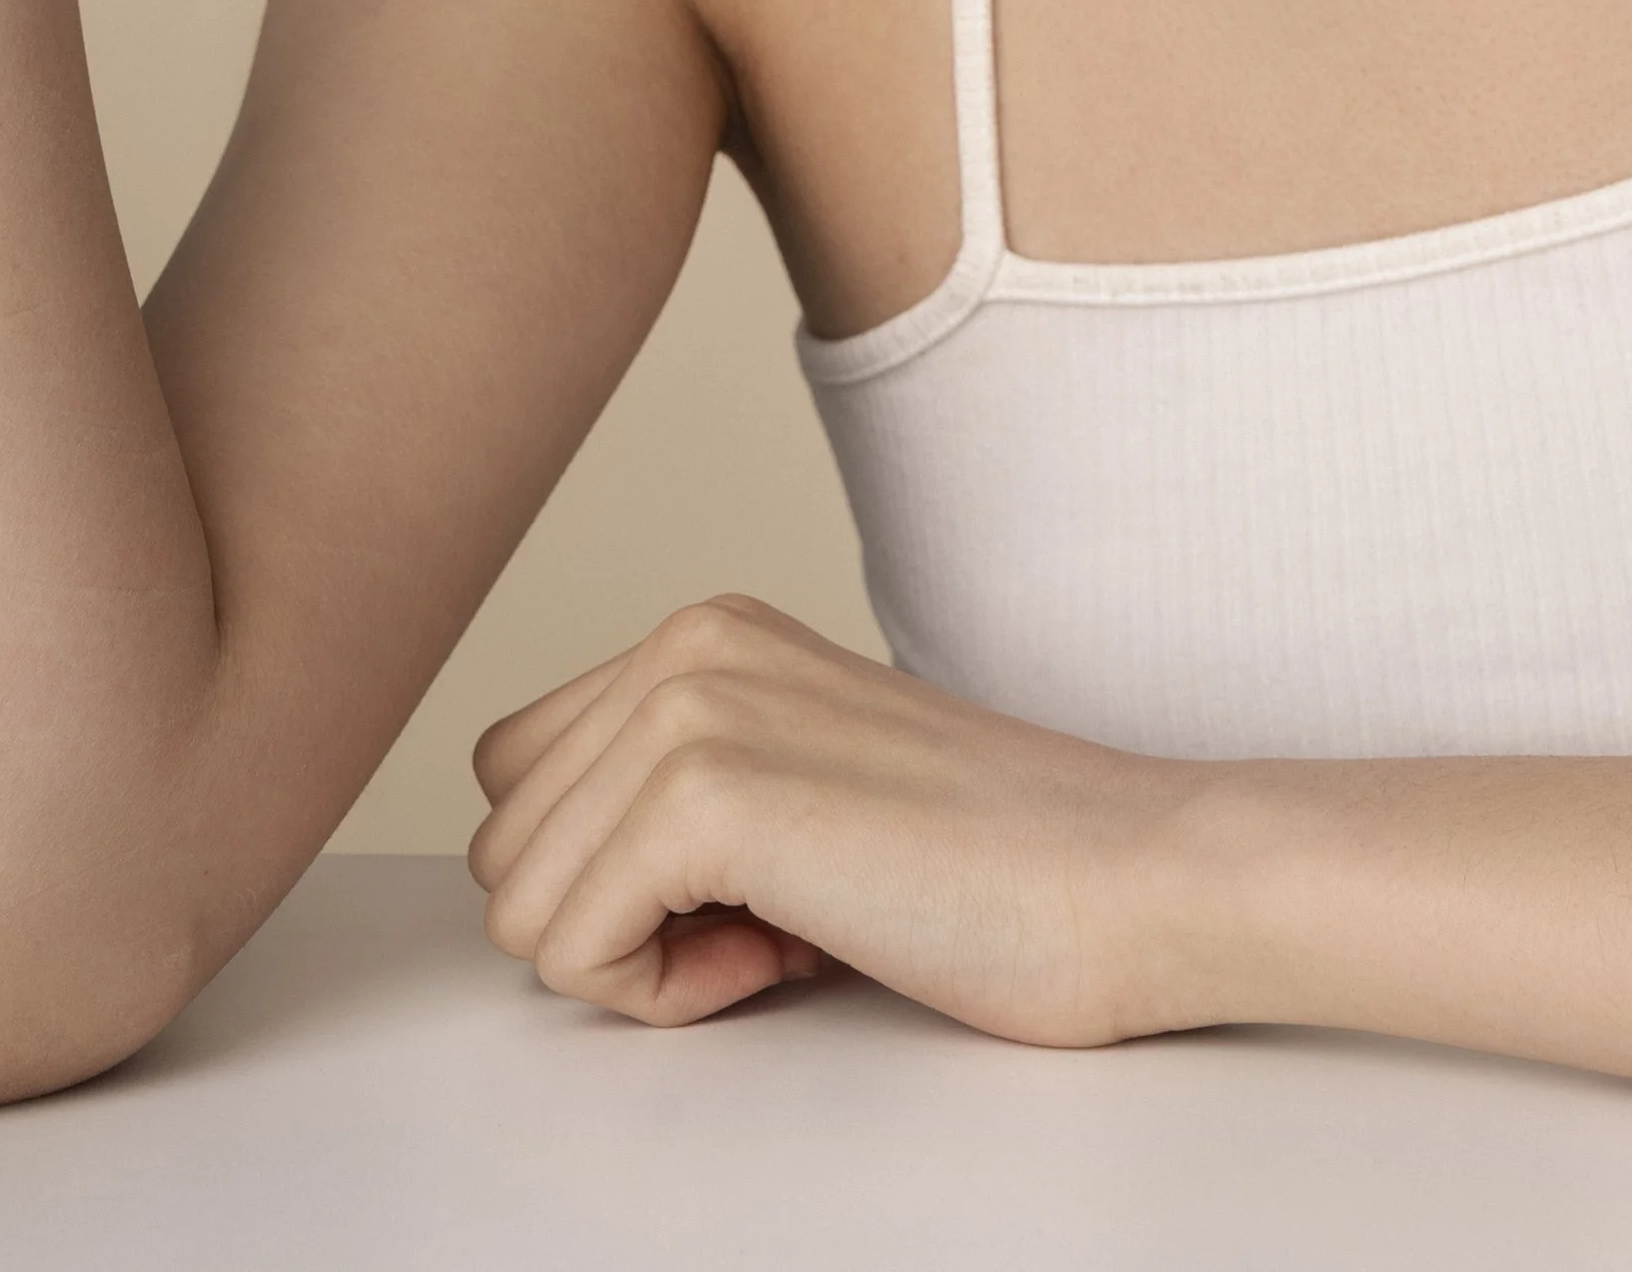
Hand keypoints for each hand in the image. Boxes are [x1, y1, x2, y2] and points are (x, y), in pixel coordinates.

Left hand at [468, 595, 1199, 1045]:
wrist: (1127, 879)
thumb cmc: (989, 867)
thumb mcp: (799, 788)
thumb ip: (673, 799)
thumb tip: (548, 885)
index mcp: (704, 633)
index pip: (518, 780)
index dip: (613, 876)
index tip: (752, 892)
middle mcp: (684, 643)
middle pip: (503, 843)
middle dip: (615, 921)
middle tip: (772, 922)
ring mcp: (690, 706)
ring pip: (518, 903)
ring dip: (640, 962)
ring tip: (788, 932)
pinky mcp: (706, 795)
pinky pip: (569, 951)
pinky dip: (662, 997)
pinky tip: (789, 953)